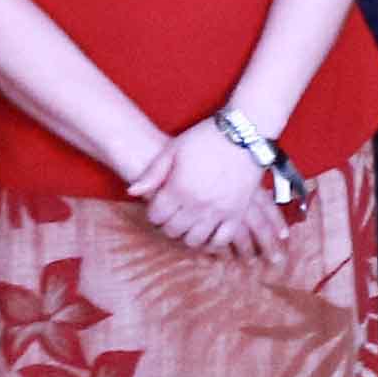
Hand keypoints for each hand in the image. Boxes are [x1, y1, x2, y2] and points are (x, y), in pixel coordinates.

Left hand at [137, 127, 288, 257]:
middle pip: (173, 231)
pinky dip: (213, 243)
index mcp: (178, 188)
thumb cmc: (206, 137)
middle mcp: (197, 204)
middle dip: (168, 225)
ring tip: (189, 225)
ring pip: (195, 240)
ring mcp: (218, 211)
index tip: (158, 207)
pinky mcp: (237, 213)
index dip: (153, 214)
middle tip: (172, 216)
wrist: (245, 133)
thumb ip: (152, 173)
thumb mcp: (174, 149)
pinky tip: (208, 234)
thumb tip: (132, 192)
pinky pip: (222, 240)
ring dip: (188, 235)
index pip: (156, 217)